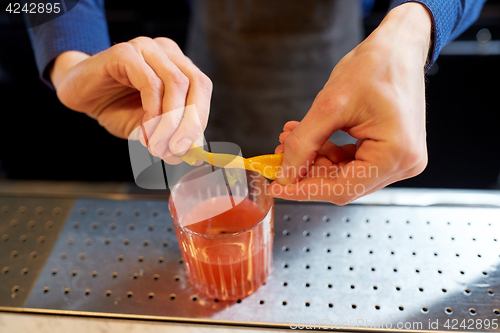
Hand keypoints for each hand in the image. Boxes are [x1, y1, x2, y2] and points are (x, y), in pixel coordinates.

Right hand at [50, 37, 211, 163]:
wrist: (78, 94)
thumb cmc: (116, 107)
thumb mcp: (149, 128)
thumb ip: (171, 136)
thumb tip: (190, 154)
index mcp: (178, 65)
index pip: (201, 87)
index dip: (200, 119)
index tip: (192, 150)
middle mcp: (166, 52)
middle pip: (195, 83)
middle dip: (190, 121)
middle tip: (177, 149)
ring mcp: (146, 48)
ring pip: (175, 83)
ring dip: (170, 121)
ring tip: (158, 146)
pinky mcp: (124, 53)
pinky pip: (149, 83)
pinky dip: (153, 112)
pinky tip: (145, 132)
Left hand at [270, 3, 431, 204]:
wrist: (398, 47)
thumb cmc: (375, 66)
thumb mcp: (330, 105)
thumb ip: (304, 144)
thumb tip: (286, 173)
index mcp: (395, 154)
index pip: (341, 189)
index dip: (304, 190)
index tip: (278, 188)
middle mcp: (403, 163)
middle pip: (343, 184)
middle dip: (307, 170)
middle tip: (280, 156)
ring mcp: (399, 159)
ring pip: (345, 174)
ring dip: (315, 160)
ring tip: (291, 139)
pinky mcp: (391, 151)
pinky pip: (353, 162)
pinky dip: (329, 153)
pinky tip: (310, 138)